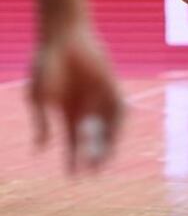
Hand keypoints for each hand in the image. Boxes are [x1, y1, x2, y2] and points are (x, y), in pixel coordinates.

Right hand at [30, 23, 122, 171]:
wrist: (62, 38)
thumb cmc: (46, 65)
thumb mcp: (39, 98)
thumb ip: (42, 122)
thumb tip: (40, 149)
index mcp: (67, 111)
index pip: (73, 141)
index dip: (73, 159)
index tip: (73, 177)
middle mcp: (86, 107)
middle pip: (93, 138)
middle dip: (93, 156)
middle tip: (93, 174)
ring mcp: (100, 97)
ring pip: (108, 128)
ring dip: (107, 145)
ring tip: (103, 162)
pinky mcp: (112, 86)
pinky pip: (120, 109)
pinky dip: (118, 125)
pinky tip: (114, 139)